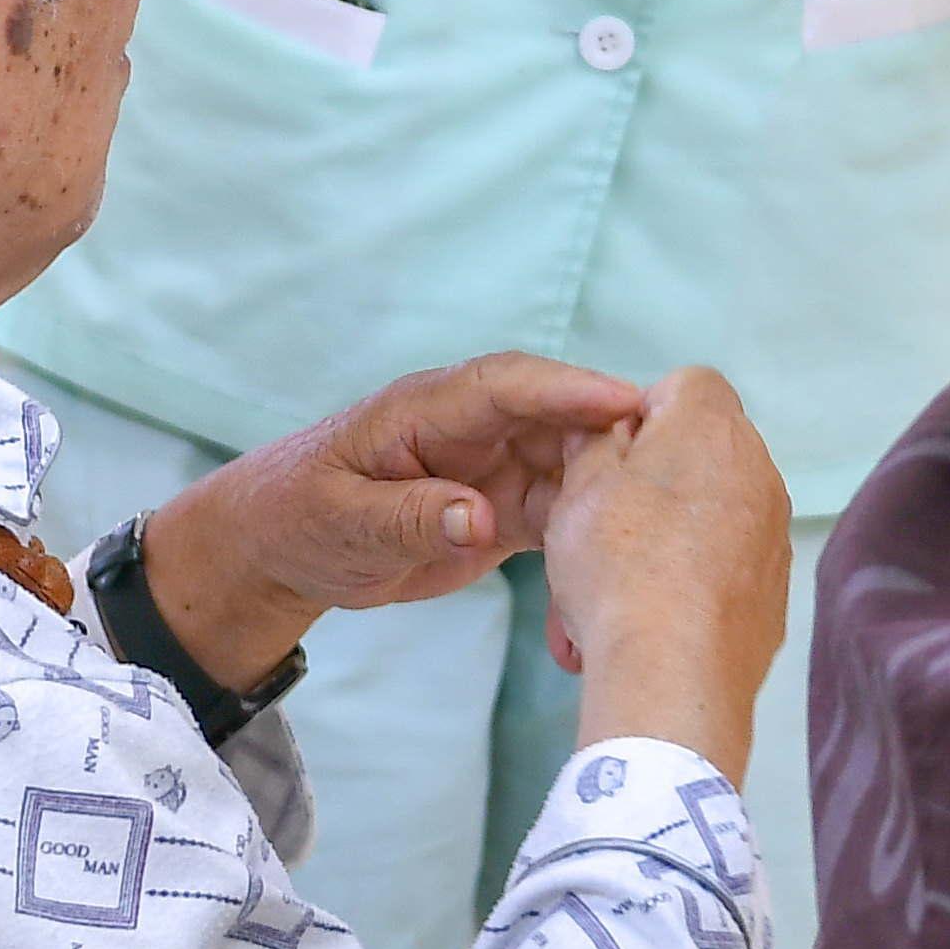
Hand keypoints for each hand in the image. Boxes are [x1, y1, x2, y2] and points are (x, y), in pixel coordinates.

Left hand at [132, 354, 645, 696]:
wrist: (281, 551)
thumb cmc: (299, 517)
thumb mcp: (344, 522)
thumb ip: (411, 517)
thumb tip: (480, 516)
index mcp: (430, 409)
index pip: (511, 385)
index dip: (571, 389)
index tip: (629, 402)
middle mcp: (473, 429)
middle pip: (558, 420)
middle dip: (612, 437)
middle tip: (669, 470)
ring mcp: (492, 467)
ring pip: (569, 466)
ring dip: (608, 490)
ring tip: (657, 522)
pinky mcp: (501, 510)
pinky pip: (558, 514)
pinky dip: (587, 535)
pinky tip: (616, 563)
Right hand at [541, 366, 795, 779]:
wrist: (674, 675)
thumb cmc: (620, 567)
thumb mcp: (579, 492)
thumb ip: (594, 446)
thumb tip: (608, 430)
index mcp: (713, 428)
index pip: (685, 385)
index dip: (639, 415)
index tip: (606, 462)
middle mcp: (758, 470)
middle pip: (692, 458)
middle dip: (642, 489)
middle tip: (595, 535)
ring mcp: (773, 532)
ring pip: (700, 520)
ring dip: (655, 545)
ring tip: (601, 600)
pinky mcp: (774, 589)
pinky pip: (721, 568)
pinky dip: (686, 583)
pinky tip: (644, 624)